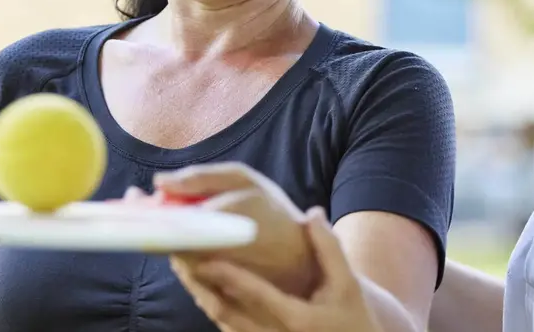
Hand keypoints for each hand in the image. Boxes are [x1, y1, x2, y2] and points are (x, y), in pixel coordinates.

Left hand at [123, 162, 316, 295]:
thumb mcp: (246, 180)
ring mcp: (209, 281)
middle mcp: (208, 258)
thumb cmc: (274, 214)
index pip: (161, 221)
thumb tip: (159, 182)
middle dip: (153, 223)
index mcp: (215, 224)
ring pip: (174, 260)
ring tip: (185, 222)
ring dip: (171, 241)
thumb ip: (201, 178)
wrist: (303, 261)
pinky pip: (188, 275)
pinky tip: (199, 243)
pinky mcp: (212, 297)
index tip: (128, 199)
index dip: (140, 211)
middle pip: (163, 243)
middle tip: (146, 204)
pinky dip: (185, 257)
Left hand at [173, 207, 381, 331]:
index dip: (228, 276)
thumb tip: (313, 213)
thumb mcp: (346, 283)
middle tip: (181, 258)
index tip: (205, 257)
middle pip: (227, 311)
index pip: (255, 294)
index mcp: (296, 318)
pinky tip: (203, 288)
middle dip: (202, 285)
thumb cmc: (351, 317)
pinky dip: (212, 308)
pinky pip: (228, 329)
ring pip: (222, 322)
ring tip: (185, 268)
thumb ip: (328, 247)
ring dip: (202, 295)